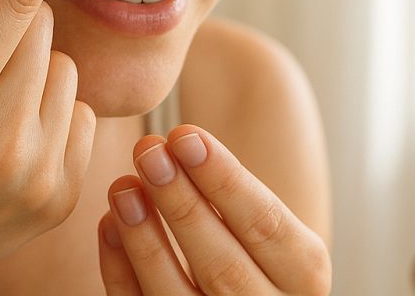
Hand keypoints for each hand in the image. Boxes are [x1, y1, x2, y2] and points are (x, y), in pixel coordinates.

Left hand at [97, 125, 330, 294]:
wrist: (243, 295)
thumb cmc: (250, 247)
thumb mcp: (265, 222)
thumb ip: (233, 189)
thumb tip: (181, 137)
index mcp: (304, 277)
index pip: (267, 226)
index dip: (225, 179)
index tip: (185, 135)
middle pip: (224, 265)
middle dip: (181, 203)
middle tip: (148, 152)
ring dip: (146, 240)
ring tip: (123, 187)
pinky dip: (122, 272)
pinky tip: (109, 225)